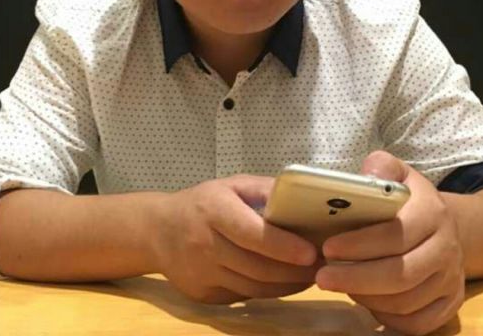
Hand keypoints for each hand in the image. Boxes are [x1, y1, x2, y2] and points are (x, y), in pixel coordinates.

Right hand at [155, 175, 318, 303]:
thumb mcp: (232, 185)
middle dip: (294, 271)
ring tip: (311, 277)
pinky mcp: (202, 296)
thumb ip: (265, 190)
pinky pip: (242, 297)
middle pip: (256, 267)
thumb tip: (301, 198)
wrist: (158, 230)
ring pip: (253, 288)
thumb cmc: (203, 202)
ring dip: (286, 286)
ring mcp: (202, 274)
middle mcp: (205, 244)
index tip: (311, 253)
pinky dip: (267, 292)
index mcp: (215, 210)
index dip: (282, 246)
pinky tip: (283, 282)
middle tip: (323, 267)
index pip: (252, 234)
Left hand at [315, 151, 464, 335]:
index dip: (360, 245)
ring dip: (366, 297)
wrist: (446, 225)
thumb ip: (381, 167)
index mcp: (432, 212)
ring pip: (407, 302)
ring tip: (339, 283)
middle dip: (356, 278)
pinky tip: (364, 300)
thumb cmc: (409, 198)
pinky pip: (417, 324)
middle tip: (322, 276)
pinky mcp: (450, 304)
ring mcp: (452, 280)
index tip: (327, 248)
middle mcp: (448, 248)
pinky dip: (386, 317)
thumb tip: (367, 176)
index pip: (396, 234)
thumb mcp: (397, 172)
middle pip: (401, 274)